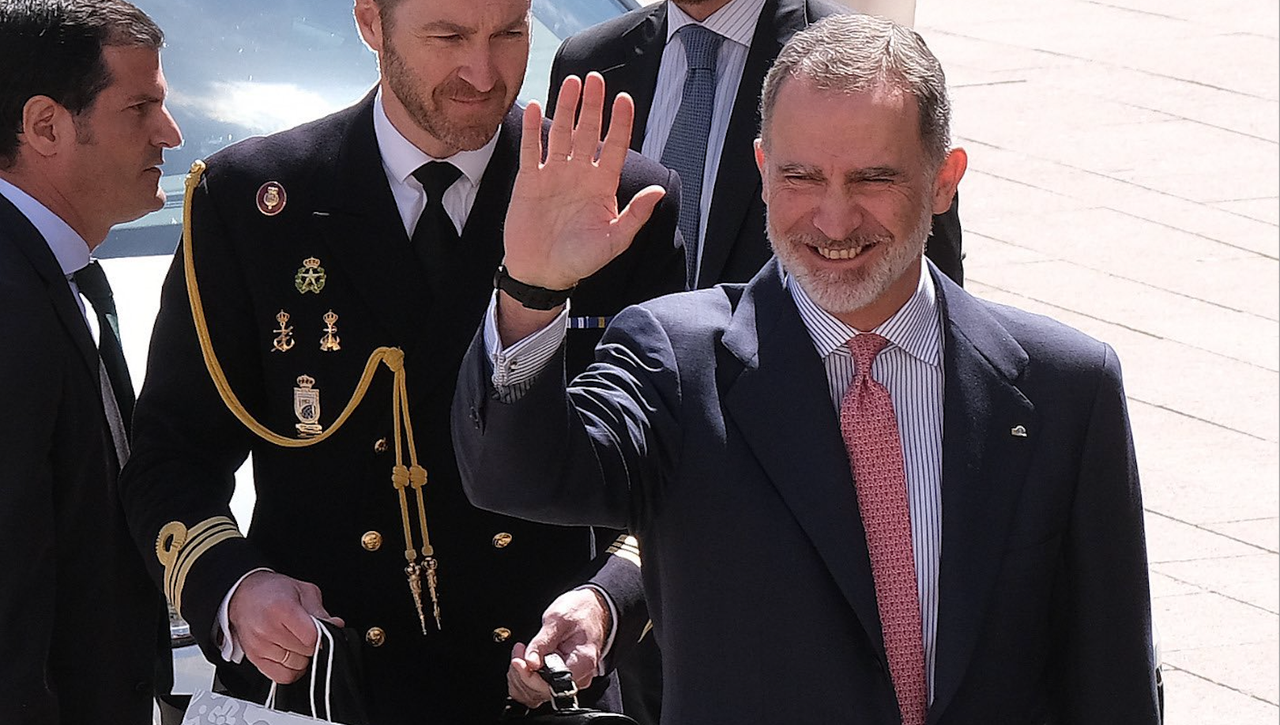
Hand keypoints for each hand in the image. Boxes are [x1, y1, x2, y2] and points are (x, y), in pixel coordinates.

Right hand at [227, 571, 343, 683]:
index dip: (321, 635)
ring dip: (302, 657)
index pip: (311, 637)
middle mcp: (267, 629)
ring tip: (295, 641)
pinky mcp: (255, 659)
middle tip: (305, 633)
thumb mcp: (302, 590)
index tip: (321, 630)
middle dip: (312, 645)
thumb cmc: (273, 591)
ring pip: (296, 666)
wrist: (243, 595)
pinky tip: (290, 655)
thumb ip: (320, 610)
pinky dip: (291, 670)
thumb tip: (335, 625)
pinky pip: (282, 677)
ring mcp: (259, 646)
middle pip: (305, 652)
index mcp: (281, 608)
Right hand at [503, 72, 665, 290]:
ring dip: (566, 109)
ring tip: (571, 83)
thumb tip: (659, 192)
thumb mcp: (613, 241)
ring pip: (562, 133)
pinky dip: (532, 129)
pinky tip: (534, 106)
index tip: (624, 99)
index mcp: (603, 185)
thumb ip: (636, 215)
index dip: (620, 123)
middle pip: (588, 132)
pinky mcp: (530, 180)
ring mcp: (554, 174)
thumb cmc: (580, 260)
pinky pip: (532, 149)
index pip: (616, 146)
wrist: (541, 273)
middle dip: (593, 106)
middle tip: (595, 79)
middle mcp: (580, 174)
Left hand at [507, 588, 611, 706]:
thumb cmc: (580, 611)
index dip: (530, 676)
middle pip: (543, 691)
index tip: (518, 661)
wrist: (591, 608)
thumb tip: (530, 663)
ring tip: (522, 652)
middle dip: (524, 673)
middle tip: (519, 651)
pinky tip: (526, 659)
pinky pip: (540, 685)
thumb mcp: (557, 619)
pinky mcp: (562, 677)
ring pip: (539, 691)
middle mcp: (579, 676)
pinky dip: (528, 675)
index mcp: (582, 662)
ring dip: (523, 675)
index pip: (552, 685)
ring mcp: (571, 678)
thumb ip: (542, 642)